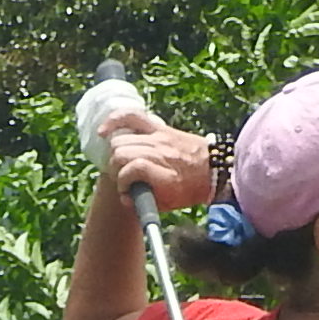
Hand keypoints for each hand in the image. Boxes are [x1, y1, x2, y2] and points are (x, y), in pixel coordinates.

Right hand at [98, 122, 218, 212]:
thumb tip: (125, 197)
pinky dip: (115, 120)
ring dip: (116, 154)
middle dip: (116, 170)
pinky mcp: (158, 127)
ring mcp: (158, 137)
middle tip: (123, 179)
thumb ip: (144, 202)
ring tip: (121, 164)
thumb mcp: (168, 204)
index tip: (128, 192)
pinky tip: (104, 131)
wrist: (214, 168)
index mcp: (164, 174)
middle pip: (120, 153)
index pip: (129, 171)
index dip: (123, 184)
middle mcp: (160, 152)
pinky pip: (131, 116)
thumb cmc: (190, 189)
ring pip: (121, 140)